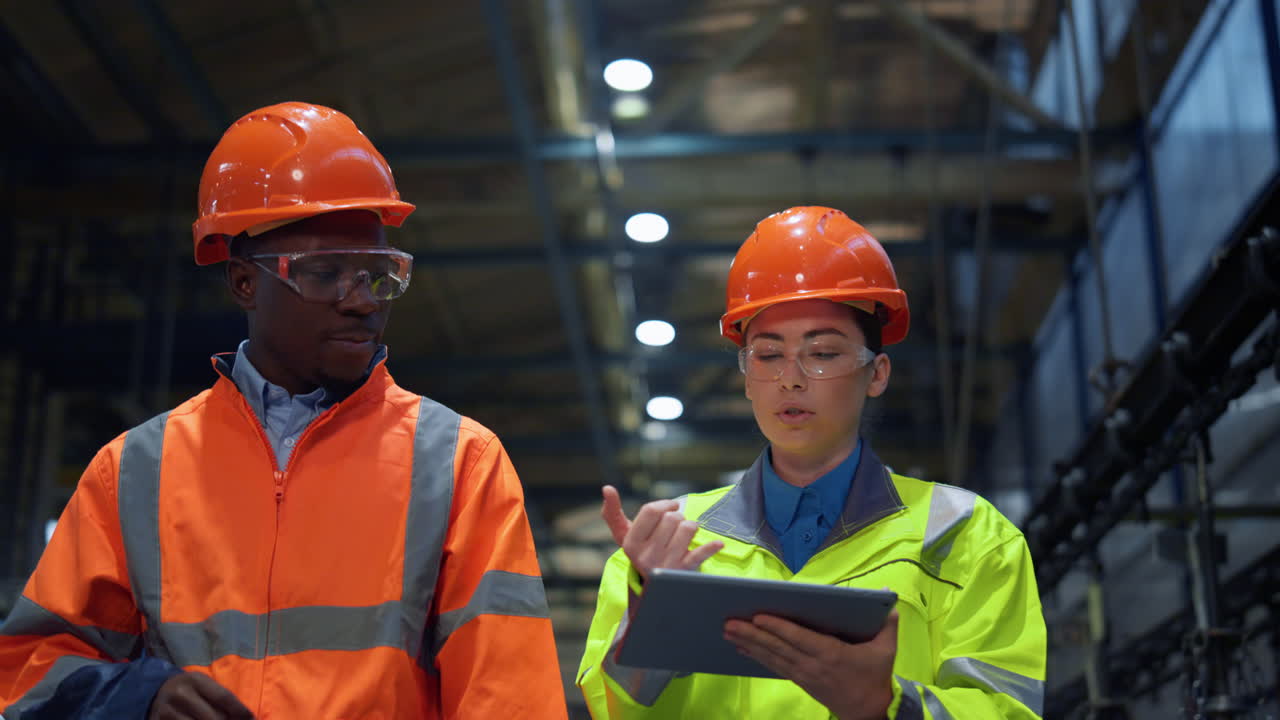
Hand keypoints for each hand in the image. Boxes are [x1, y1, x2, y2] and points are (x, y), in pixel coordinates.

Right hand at [148, 671, 254, 719]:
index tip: (252, 718)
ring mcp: (168, 712)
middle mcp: (180, 695)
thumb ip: (221, 698)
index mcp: (195, 680)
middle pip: (214, 718)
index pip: (224, 697)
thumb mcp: (204, 685)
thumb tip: (247, 716)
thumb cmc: (190, 689)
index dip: (240, 710)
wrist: (157, 692)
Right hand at [600, 485, 722, 580]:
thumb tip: (606, 488)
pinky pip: (700, 554)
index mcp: (631, 544)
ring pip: (688, 528)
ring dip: (691, 527)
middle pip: (672, 518)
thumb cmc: (642, 550)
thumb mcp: (624, 535)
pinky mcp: (683, 572)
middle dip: (678, 516)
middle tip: (675, 525)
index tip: (671, 506)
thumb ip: (612, 512)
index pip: (651, 511)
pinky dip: (710, 547)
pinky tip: (717, 544)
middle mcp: (646, 556)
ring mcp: (666, 565)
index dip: (665, 503)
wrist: (656, 585)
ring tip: (685, 535)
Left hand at [724, 610, 898, 719]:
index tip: (758, 617)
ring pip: (772, 657)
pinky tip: (742, 648)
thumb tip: (890, 597)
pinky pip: (775, 667)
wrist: (871, 712)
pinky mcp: (800, 682)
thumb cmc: (876, 676)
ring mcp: (804, 675)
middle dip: (752, 634)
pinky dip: (757, 657)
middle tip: (729, 623)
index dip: (778, 628)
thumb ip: (888, 623)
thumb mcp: (887, 650)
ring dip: (748, 644)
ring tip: (728, 632)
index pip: (799, 638)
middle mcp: (812, 665)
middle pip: (778, 647)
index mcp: (831, 653)